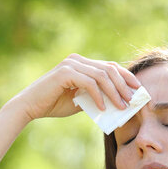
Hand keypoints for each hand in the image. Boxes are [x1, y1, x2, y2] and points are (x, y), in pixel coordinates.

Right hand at [12, 53, 140, 120]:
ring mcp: (71, 64)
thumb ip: (95, 97)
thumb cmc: (53, 104)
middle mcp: (77, 60)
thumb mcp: (80, 101)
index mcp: (81, 63)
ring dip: (114, 92)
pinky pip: (89, 83)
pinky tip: (102, 108)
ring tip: (122, 107)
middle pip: (109, 69)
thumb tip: (118, 103)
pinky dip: (98, 96)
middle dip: (124, 85)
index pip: (109, 66)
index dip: (126, 76)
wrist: (30, 107)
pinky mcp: (65, 73)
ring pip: (102, 76)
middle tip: (133, 100)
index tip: (138, 90)